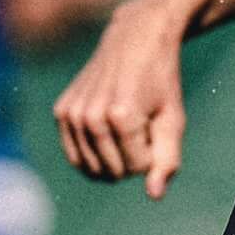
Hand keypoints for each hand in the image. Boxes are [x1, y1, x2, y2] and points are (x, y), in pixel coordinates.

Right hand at [54, 2, 191, 196]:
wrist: (134, 39)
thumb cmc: (159, 81)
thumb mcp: (173, 119)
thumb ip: (167, 160)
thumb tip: (154, 195)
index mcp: (121, 115)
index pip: (139, 168)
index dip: (153, 152)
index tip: (155, 124)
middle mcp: (90, 115)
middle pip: (114, 171)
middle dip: (133, 157)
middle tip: (140, 123)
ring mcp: (72, 113)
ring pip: (94, 169)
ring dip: (114, 157)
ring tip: (124, 125)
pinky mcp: (61, 111)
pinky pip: (76, 158)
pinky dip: (94, 154)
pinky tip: (106, 130)